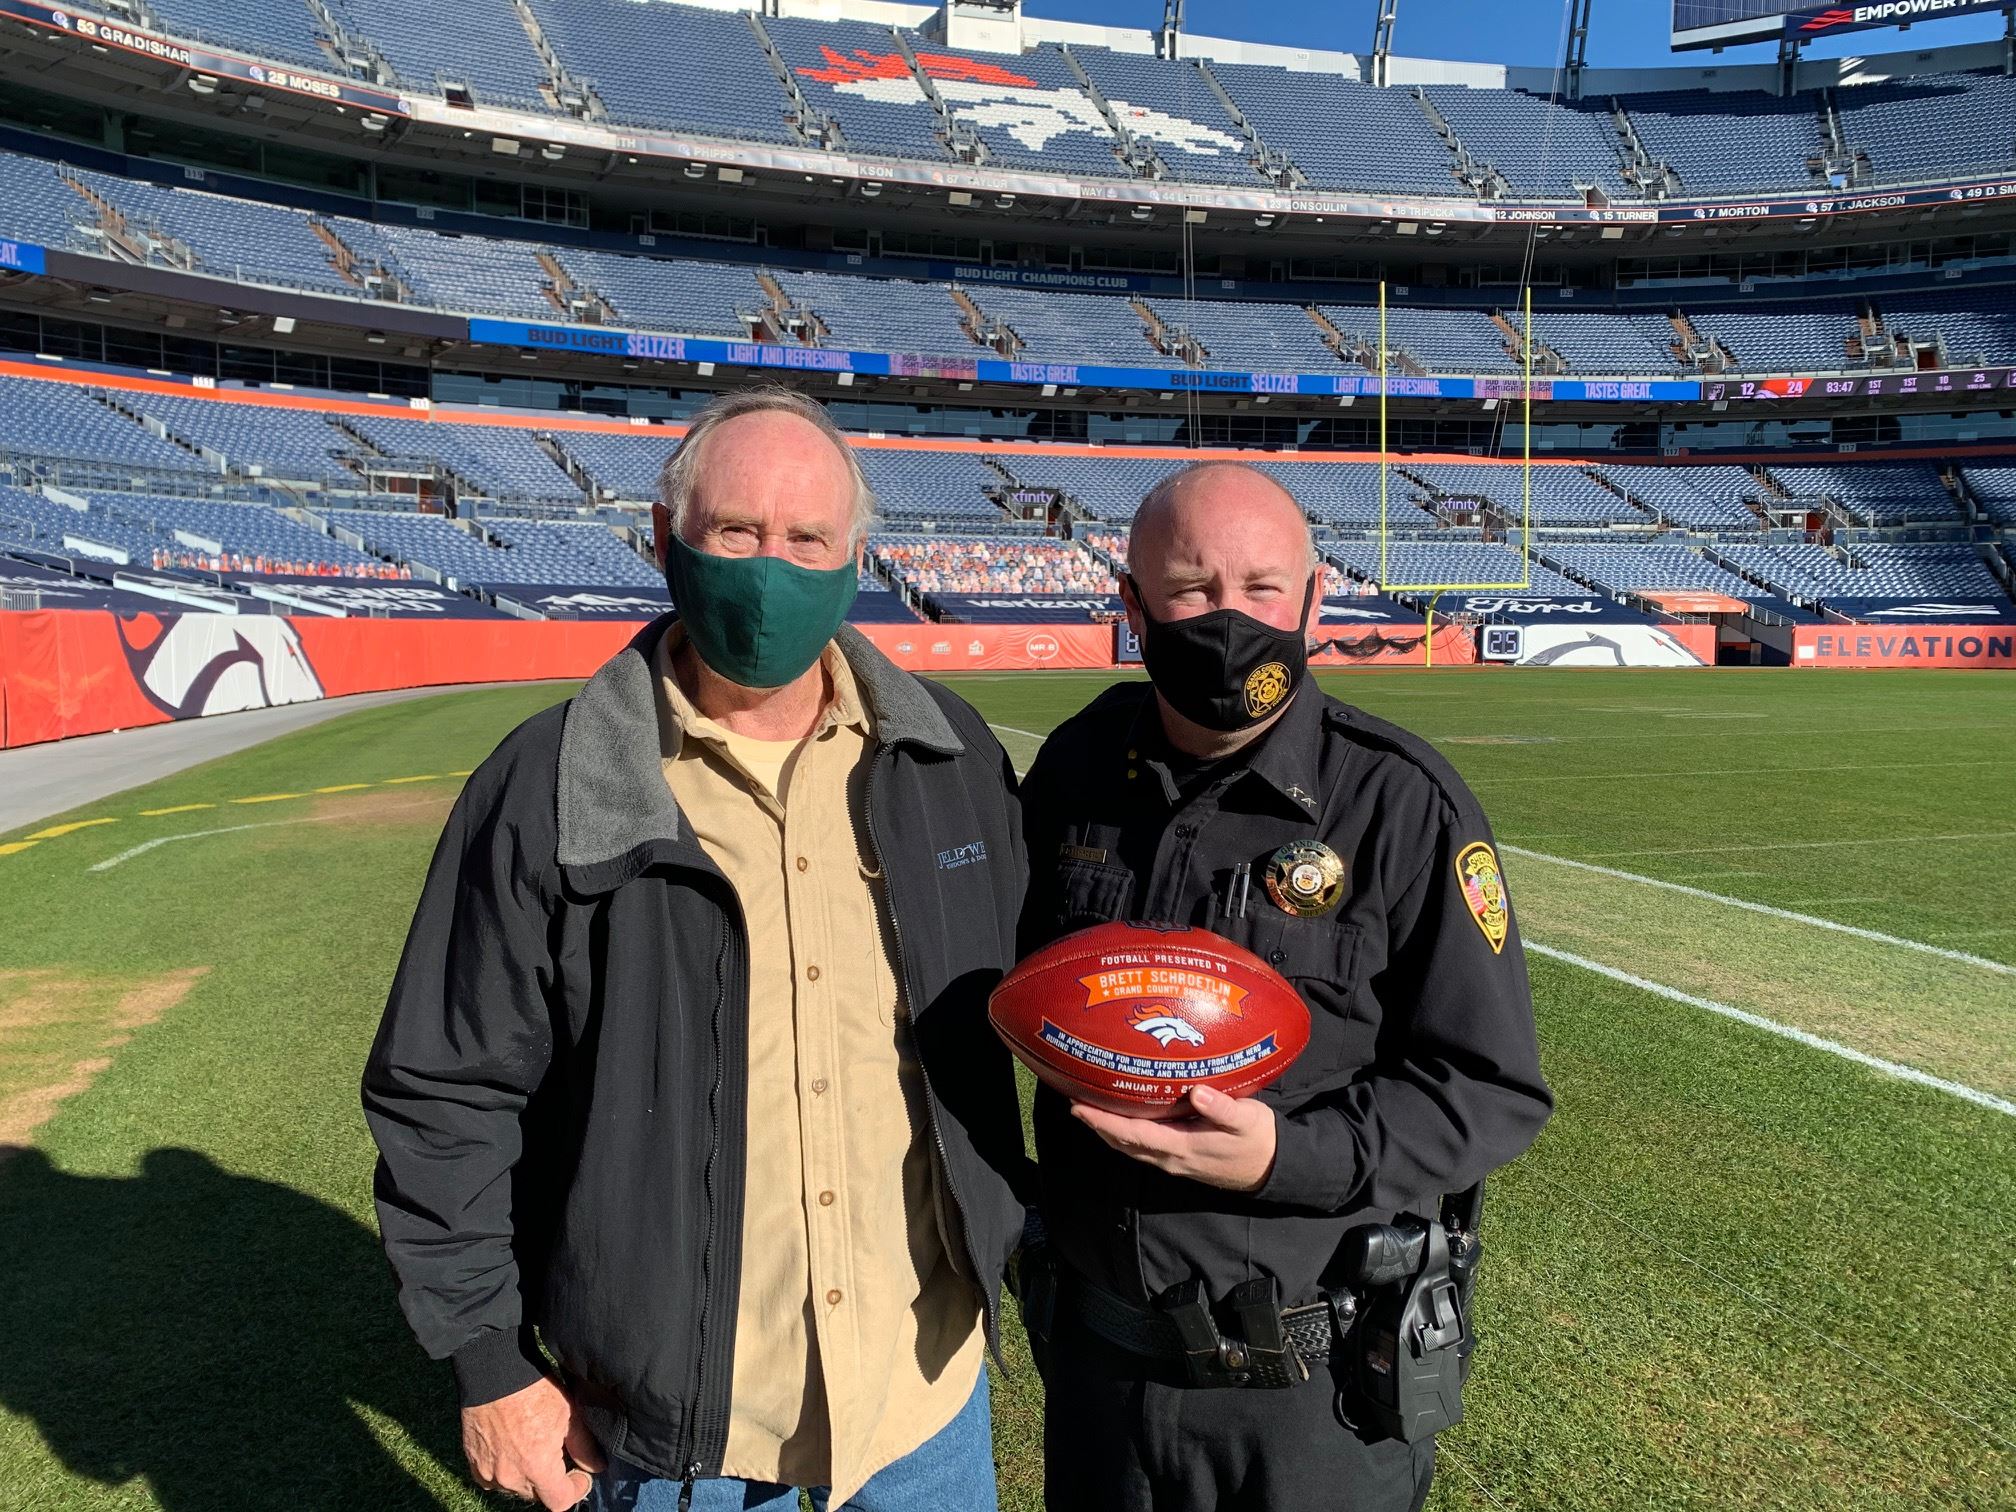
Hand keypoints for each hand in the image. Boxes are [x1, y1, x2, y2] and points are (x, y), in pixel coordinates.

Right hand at [461, 1376, 605, 1508]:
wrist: (493, 1373)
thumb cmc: (533, 1390)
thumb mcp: (569, 1413)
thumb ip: (584, 1446)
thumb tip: (596, 1467)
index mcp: (537, 1467)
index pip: (559, 1502)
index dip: (575, 1490)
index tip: (580, 1475)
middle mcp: (511, 1477)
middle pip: (537, 1495)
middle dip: (551, 1480)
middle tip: (557, 1454)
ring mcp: (489, 1472)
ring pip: (515, 1487)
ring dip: (527, 1476)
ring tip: (533, 1447)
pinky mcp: (473, 1463)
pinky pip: (492, 1479)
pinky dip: (505, 1471)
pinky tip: (512, 1449)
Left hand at [1072, 1085, 1277, 1192]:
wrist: (1272, 1169)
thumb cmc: (1259, 1140)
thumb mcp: (1248, 1120)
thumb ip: (1222, 1108)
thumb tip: (1197, 1092)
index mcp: (1182, 1148)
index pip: (1134, 1134)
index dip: (1104, 1121)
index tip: (1080, 1106)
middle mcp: (1171, 1158)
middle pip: (1123, 1143)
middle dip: (1096, 1123)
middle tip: (1073, 1101)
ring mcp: (1174, 1161)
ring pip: (1130, 1147)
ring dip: (1107, 1130)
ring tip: (1088, 1108)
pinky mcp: (1179, 1158)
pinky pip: (1142, 1147)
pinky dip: (1124, 1134)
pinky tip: (1120, 1119)